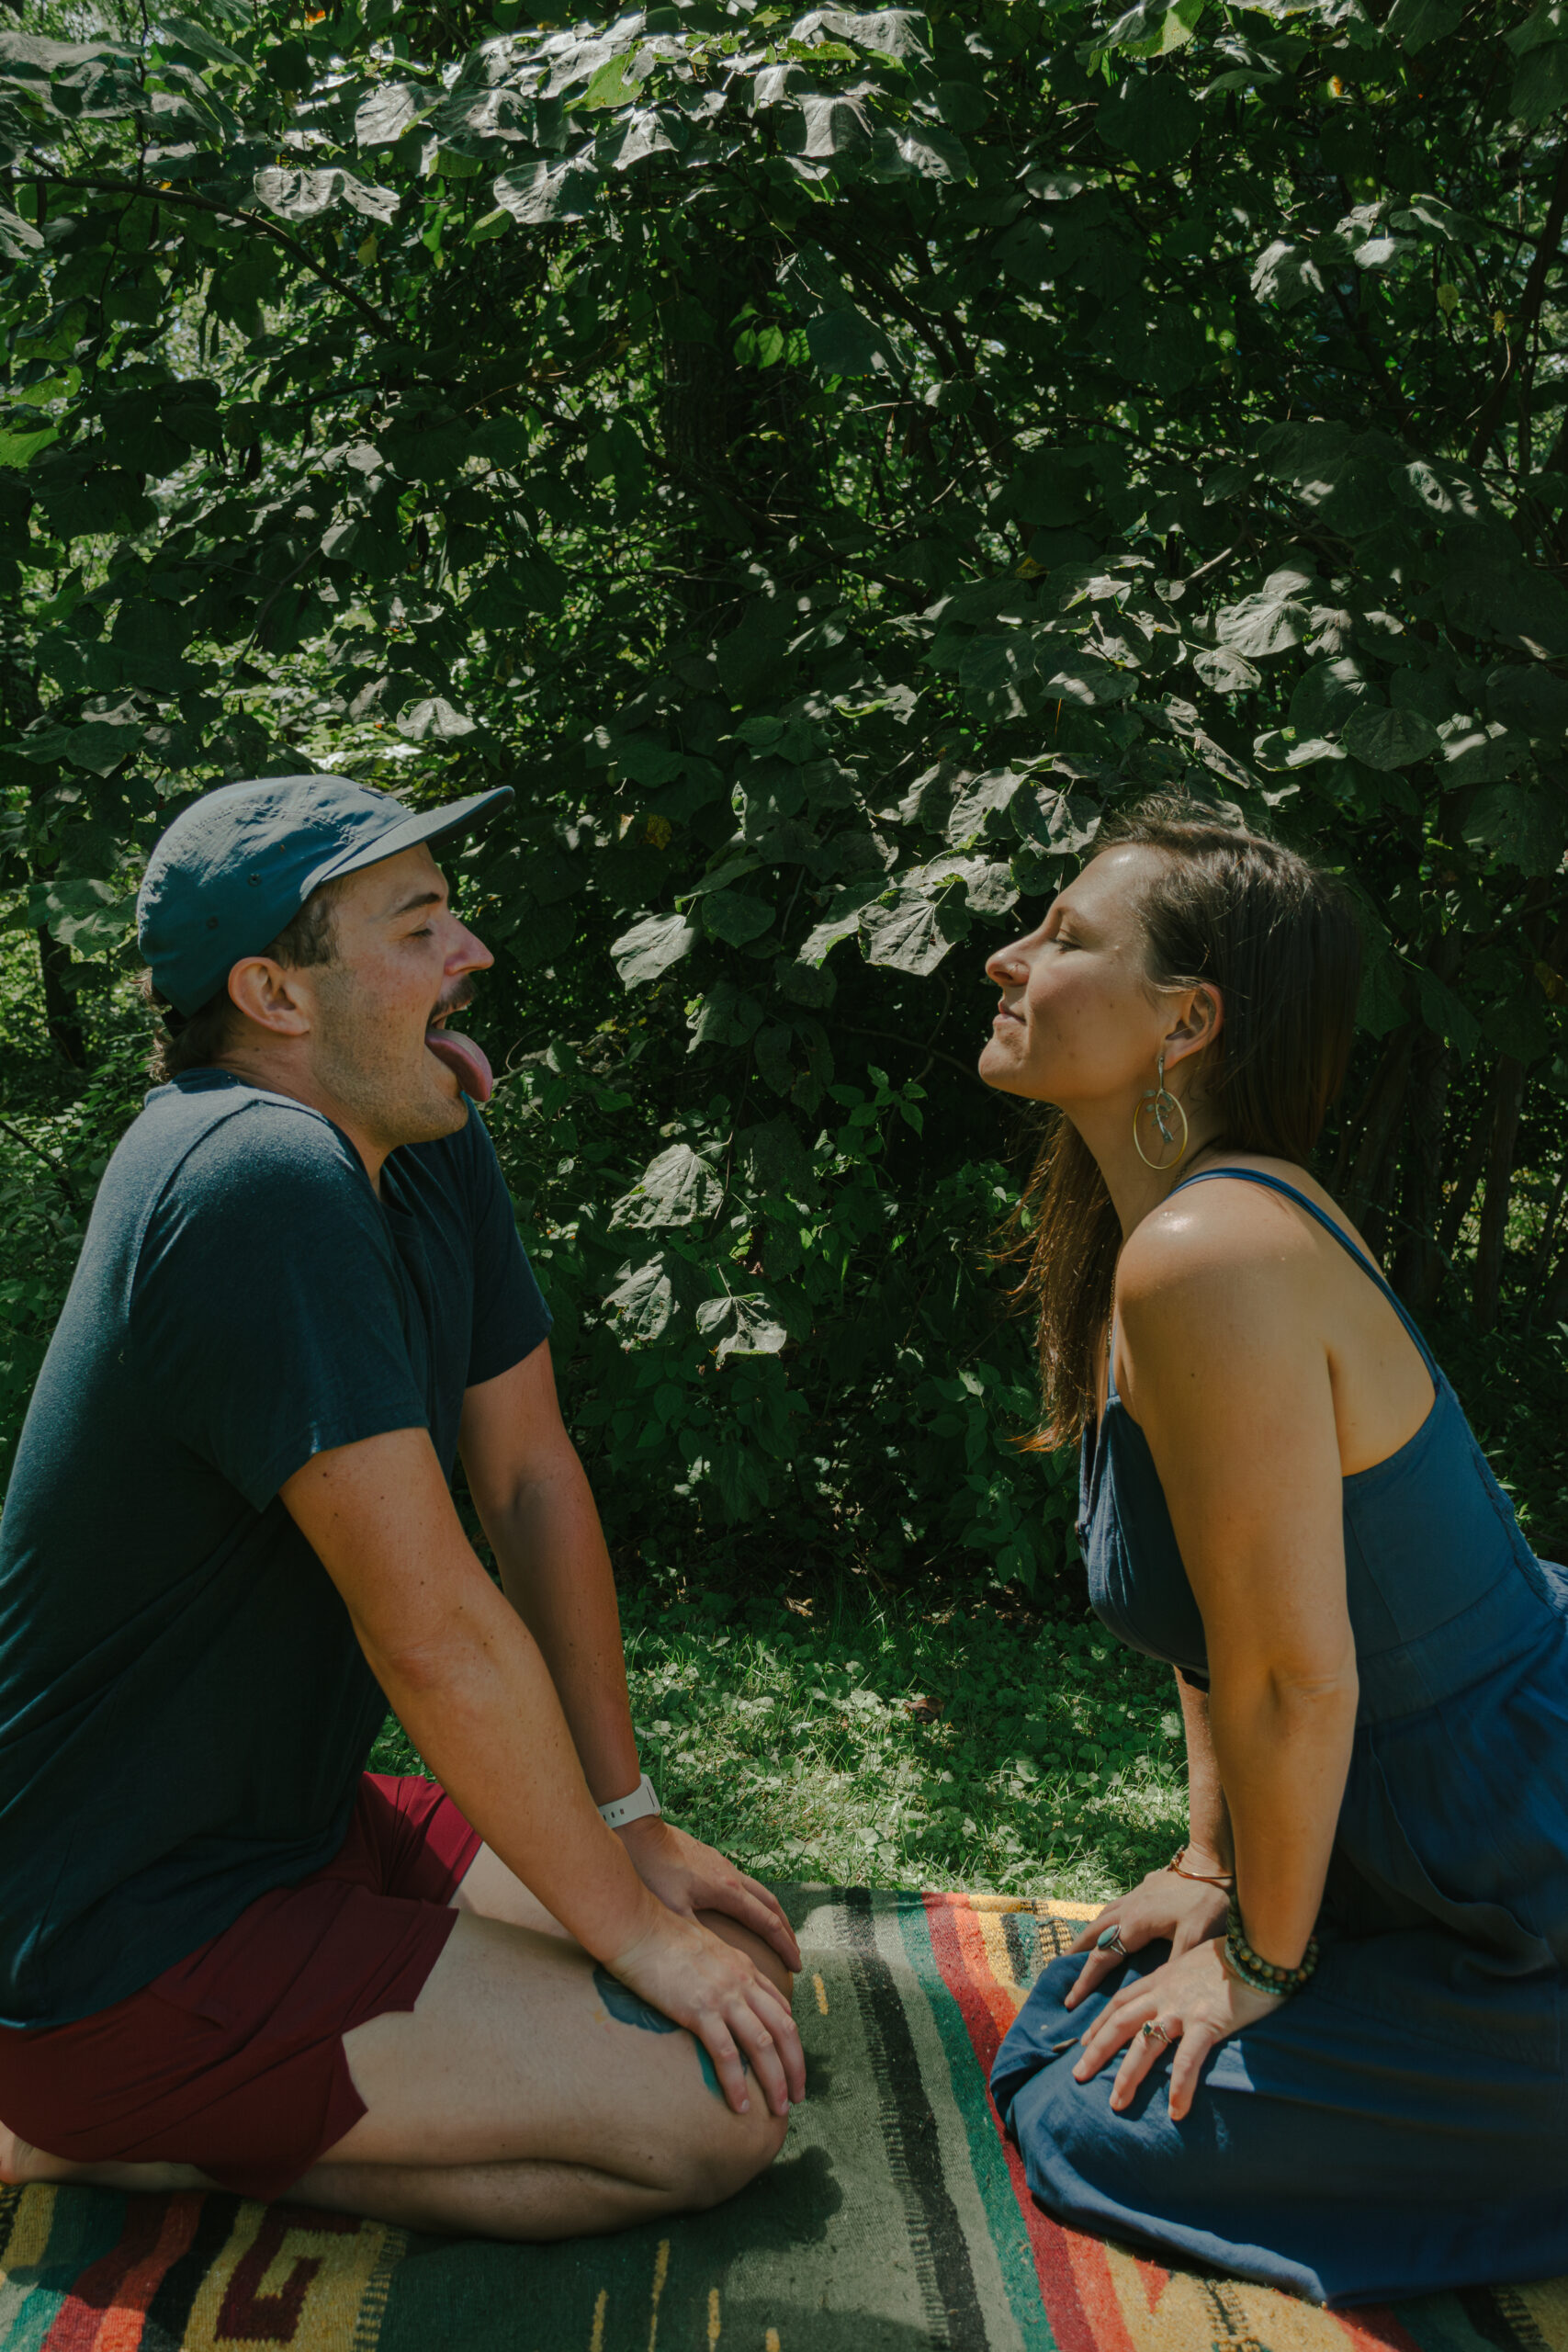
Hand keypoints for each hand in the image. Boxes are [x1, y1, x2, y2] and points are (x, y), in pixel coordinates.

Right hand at [608, 1904, 805, 2118]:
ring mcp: (723, 1996)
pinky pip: (726, 2054)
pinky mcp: (699, 2010)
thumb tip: (720, 1994)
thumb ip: (720, 1970)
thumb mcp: (704, 1949)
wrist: (637, 1927)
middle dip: (796, 2067)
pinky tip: (740, 2106)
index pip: (781, 2009)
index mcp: (745, 1968)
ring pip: (764, 2045)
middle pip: (785, 2030)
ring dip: (776, 2081)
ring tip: (781, 2109)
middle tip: (798, 2096)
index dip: (791, 2041)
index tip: (791, 2065)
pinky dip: (736, 2083)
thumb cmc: (660, 1937)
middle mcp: (742, 1982)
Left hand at [618, 1815, 801, 1973]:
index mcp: (728, 1892)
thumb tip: (709, 1961)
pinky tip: (744, 1909)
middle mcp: (733, 1878)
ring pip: (760, 1892)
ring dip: (773, 1915)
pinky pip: (746, 1884)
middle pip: (772, 1906)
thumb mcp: (672, 1907)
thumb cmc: (655, 1870)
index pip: (766, 1923)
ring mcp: (725, 1866)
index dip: (784, 1946)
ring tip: (777, 1934)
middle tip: (794, 1955)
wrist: (643, 1834)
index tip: (797, 1966)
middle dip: (786, 1932)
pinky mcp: (714, 1860)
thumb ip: (693, 1934)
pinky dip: (755, 1901)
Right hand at [1064, 1866, 1228, 2010]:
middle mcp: (1128, 1909)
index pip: (1102, 1957)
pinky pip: (1115, 1908)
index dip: (1086, 1980)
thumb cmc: (1206, 1901)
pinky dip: (1105, 1920)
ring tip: (1078, 1950)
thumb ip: (1173, 1964)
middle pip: (1092, 1933)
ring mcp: (1135, 1895)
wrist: (1212, 1862)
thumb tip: (1156, 1991)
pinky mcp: (1145, 1887)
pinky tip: (1112, 1923)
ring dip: (1087, 1935)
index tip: (1071, 2000)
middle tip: (1060, 1972)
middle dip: (1076, 1955)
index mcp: (1135, 1924)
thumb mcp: (1196, 1938)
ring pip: (1102, 1917)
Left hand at [1071, 1935, 1279, 2120]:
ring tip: (1116, 2104)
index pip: (1120, 2002)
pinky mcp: (1207, 2022)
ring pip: (1145, 2044)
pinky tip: (1176, 2112)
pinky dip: (1180, 2086)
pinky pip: (1187, 2060)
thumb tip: (1177, 1994)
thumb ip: (1180, 1979)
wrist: (1260, 1946)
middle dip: (1097, 2050)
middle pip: (1120, 2023)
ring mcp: (1183, 2008)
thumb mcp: (1195, 1962)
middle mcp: (1165, 1993)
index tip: (1084, 2042)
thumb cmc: (1234, 1957)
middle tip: (1078, 2075)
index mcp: (1161, 1978)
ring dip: (1128, 2076)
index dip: (1100, 2023)